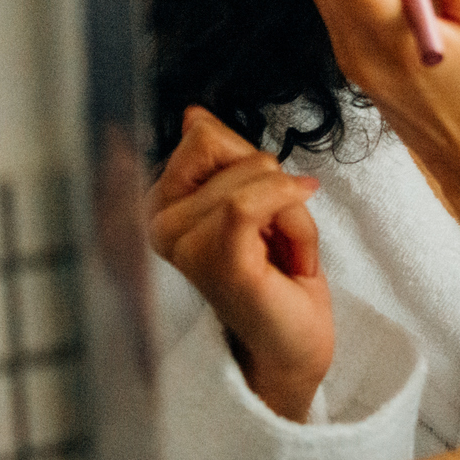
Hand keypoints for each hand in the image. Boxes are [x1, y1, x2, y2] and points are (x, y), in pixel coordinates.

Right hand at [147, 105, 332, 421]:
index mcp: (163, 205)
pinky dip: (292, 216)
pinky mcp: (217, 261)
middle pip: (228, 147)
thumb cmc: (275, 279)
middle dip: (274, 183)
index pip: (203, 135)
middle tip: (275, 237)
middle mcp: (161, 224)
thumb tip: (192, 115)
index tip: (262, 208)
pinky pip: (252, 201)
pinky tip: (298, 254)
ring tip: (284, 256)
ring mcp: (185, 245)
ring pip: (255, 175)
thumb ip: (222, 158)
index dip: (251, 161)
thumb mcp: (252, 201)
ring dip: (294, 213)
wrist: (293, 344)